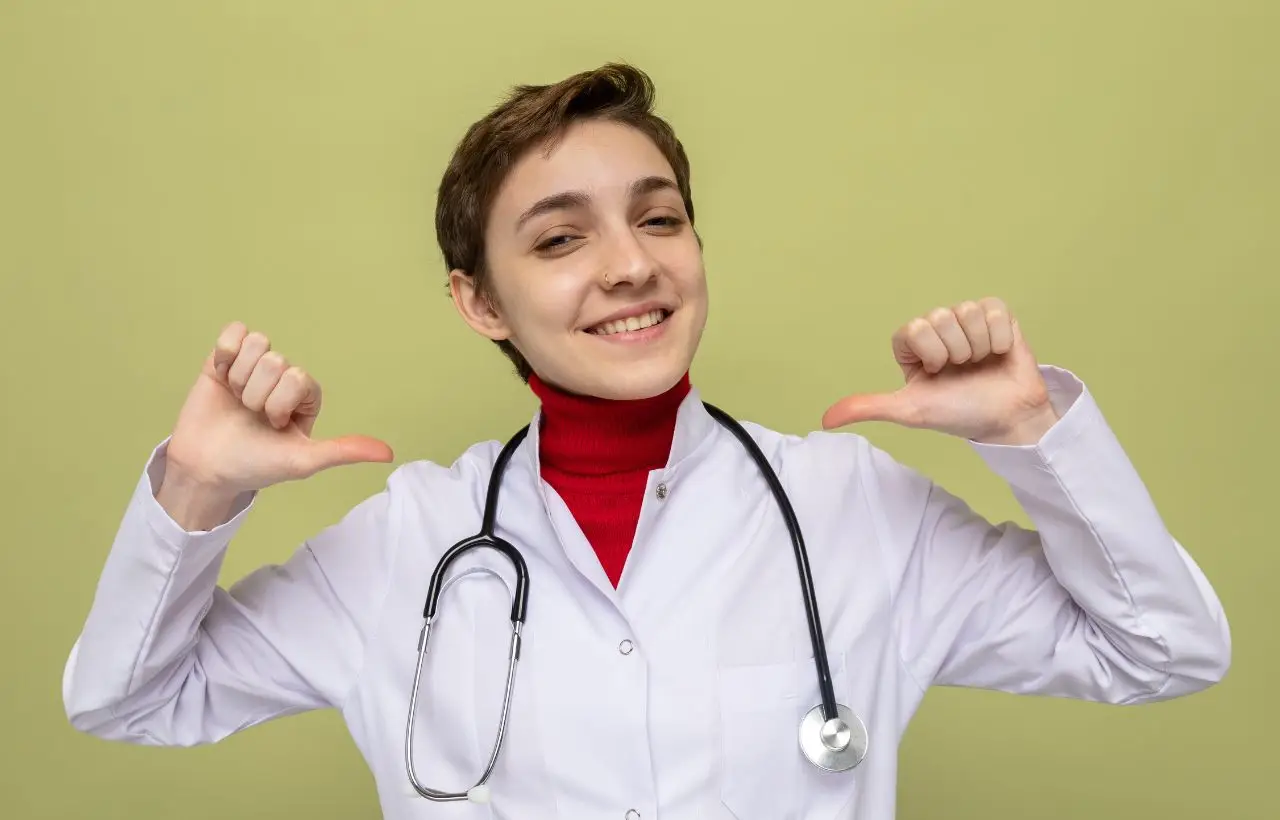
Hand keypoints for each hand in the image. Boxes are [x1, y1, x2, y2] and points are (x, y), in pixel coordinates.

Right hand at [163, 322, 393, 496]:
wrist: (206, 467)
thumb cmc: (255, 465)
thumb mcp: (303, 461)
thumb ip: (343, 451)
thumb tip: (388, 453)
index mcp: (305, 396)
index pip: (298, 378)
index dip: (278, 403)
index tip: (272, 425)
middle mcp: (282, 377)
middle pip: (275, 361)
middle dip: (256, 395)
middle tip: (250, 416)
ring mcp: (254, 366)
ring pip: (257, 343)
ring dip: (239, 377)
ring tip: (236, 400)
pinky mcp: (224, 358)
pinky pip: (233, 332)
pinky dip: (224, 355)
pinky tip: (221, 377)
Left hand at [820, 298, 1058, 443]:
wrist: (1006, 419)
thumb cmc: (957, 413)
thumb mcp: (908, 411)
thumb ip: (868, 407)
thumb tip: (825, 421)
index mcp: (913, 345)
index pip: (914, 328)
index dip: (930, 352)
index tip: (938, 372)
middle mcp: (938, 328)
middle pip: (941, 317)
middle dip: (955, 351)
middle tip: (962, 370)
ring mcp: (967, 320)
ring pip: (967, 312)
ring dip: (978, 346)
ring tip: (981, 363)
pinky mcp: (997, 316)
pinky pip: (994, 309)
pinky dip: (1000, 337)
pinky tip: (998, 353)